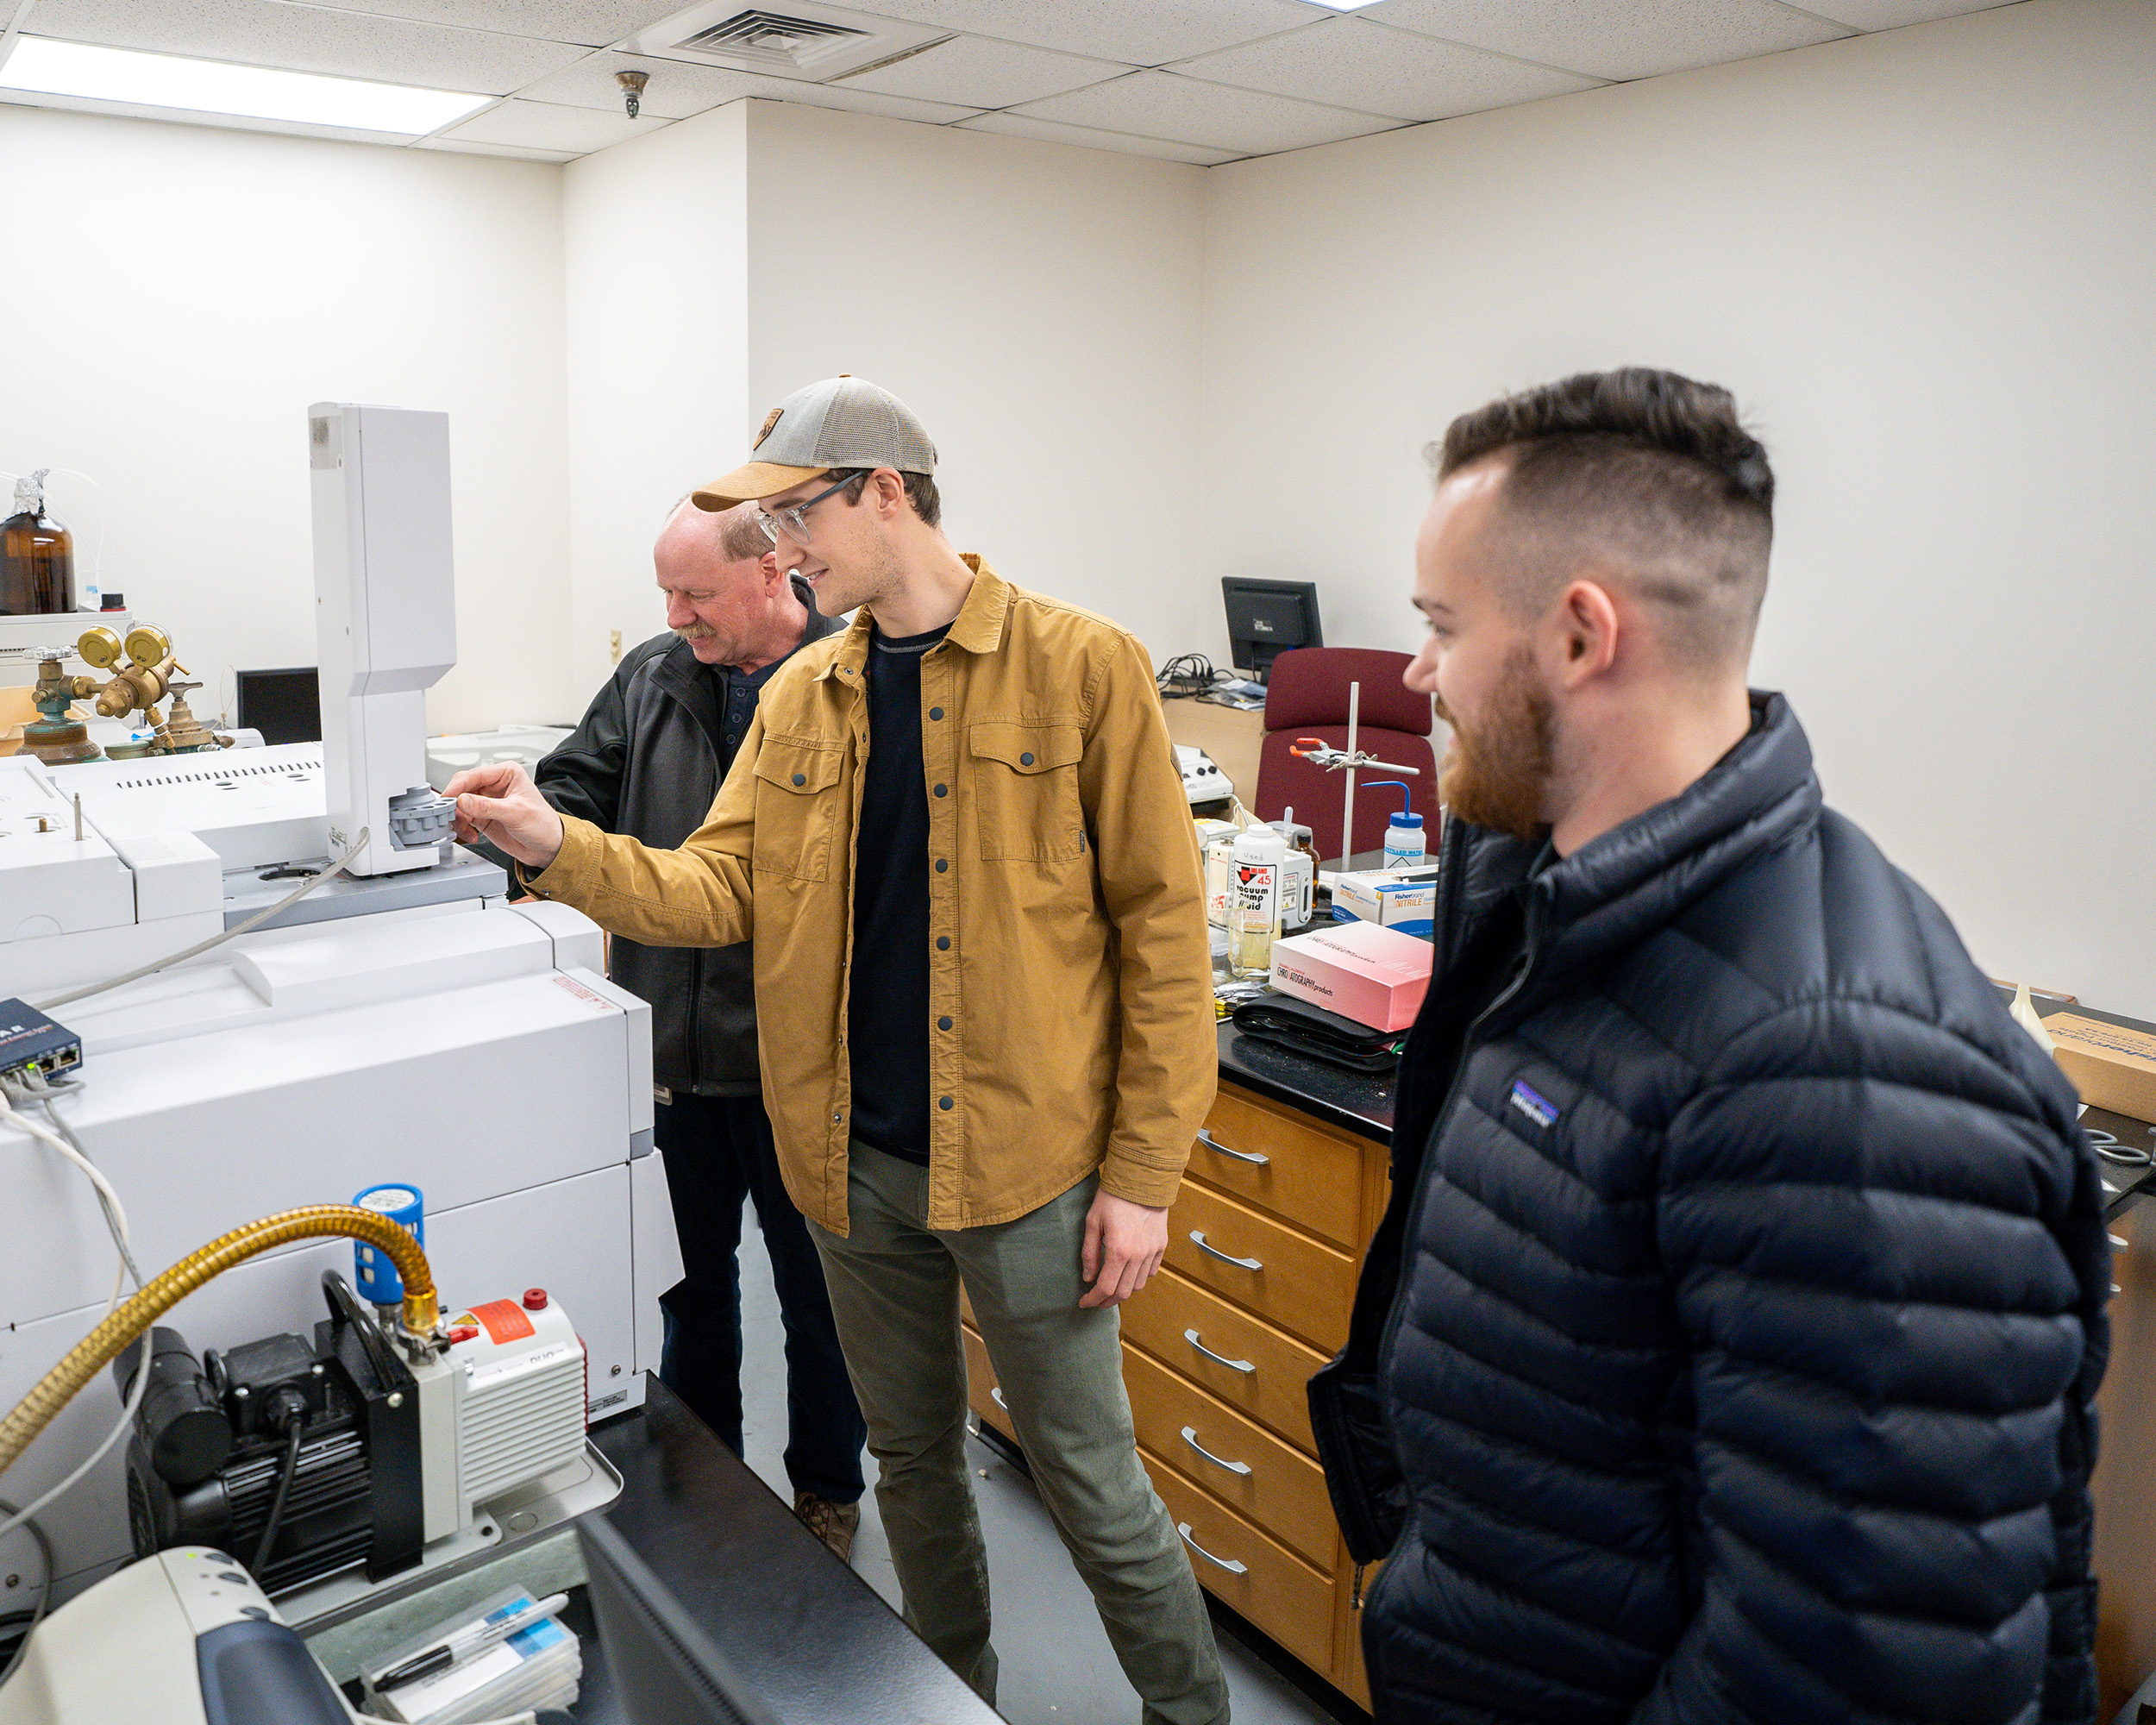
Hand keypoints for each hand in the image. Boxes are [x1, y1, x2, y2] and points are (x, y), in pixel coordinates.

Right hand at [445, 762, 565, 869]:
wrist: (547, 847)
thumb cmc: (543, 824)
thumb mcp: (516, 813)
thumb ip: (487, 807)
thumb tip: (463, 800)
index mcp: (506, 774)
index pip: (475, 775)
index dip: (458, 786)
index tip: (448, 798)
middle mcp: (495, 784)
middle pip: (462, 786)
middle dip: (455, 802)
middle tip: (451, 815)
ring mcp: (487, 801)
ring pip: (459, 803)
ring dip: (457, 817)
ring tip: (465, 829)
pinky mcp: (482, 816)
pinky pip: (462, 817)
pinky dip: (461, 827)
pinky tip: (471, 835)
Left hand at [1079, 1190, 1168, 1308]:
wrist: (1142, 1179)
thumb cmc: (1113, 1197)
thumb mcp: (1093, 1222)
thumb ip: (1090, 1253)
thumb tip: (1089, 1278)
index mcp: (1118, 1251)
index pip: (1105, 1288)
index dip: (1093, 1299)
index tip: (1084, 1302)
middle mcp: (1138, 1256)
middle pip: (1123, 1292)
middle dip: (1106, 1301)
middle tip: (1095, 1299)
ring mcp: (1152, 1251)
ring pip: (1138, 1285)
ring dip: (1123, 1290)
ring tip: (1111, 1285)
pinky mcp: (1161, 1245)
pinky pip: (1151, 1271)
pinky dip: (1139, 1278)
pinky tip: (1129, 1272)